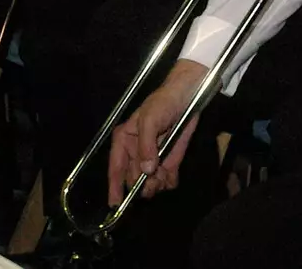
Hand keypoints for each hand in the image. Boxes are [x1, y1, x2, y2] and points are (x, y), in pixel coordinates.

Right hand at [107, 60, 207, 202]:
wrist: (187, 96)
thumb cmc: (163, 103)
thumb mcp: (150, 120)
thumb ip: (146, 145)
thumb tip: (145, 170)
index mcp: (124, 141)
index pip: (116, 168)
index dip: (114, 187)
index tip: (115, 205)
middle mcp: (136, 152)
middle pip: (134, 179)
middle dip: (141, 187)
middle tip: (151, 188)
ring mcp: (153, 157)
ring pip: (150, 181)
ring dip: (155, 185)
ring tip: (162, 180)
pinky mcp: (169, 159)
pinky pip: (166, 178)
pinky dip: (169, 181)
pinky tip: (171, 178)